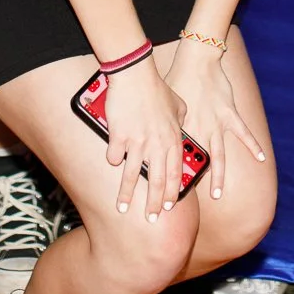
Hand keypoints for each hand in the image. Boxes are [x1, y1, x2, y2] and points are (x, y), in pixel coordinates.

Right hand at [98, 61, 188, 221]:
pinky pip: (114, 156)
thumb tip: (182, 125)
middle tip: (151, 218)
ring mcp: (138, 142)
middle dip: (154, 203)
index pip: (174, 173)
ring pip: (133, 175)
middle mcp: (157, 145)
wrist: (136, 75)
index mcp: (172, 139)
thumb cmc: (157, 87)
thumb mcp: (178, 103)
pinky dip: (113, 160)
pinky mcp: (119, 137)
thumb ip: (182, 118)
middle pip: (157, 181)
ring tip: (123, 208)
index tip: (169, 206)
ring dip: (127, 194)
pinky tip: (111, 163)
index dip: (171, 191)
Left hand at [163, 33, 266, 202]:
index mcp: (181, 128)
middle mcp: (199, 130)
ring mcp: (216, 125)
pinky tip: (262, 158)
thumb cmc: (178, 77)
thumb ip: (161, 119)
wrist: (197, 61)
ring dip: (218, 177)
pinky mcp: (230, 116)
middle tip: (183, 202)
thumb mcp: (164, 101)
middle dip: (188, 184)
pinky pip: (243, 134)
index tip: (163, 194)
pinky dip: (253, 145)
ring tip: (218, 195)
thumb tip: (147, 127)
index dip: (168, 177)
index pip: (174, 157)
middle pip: (194, 163)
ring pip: (218, 157)